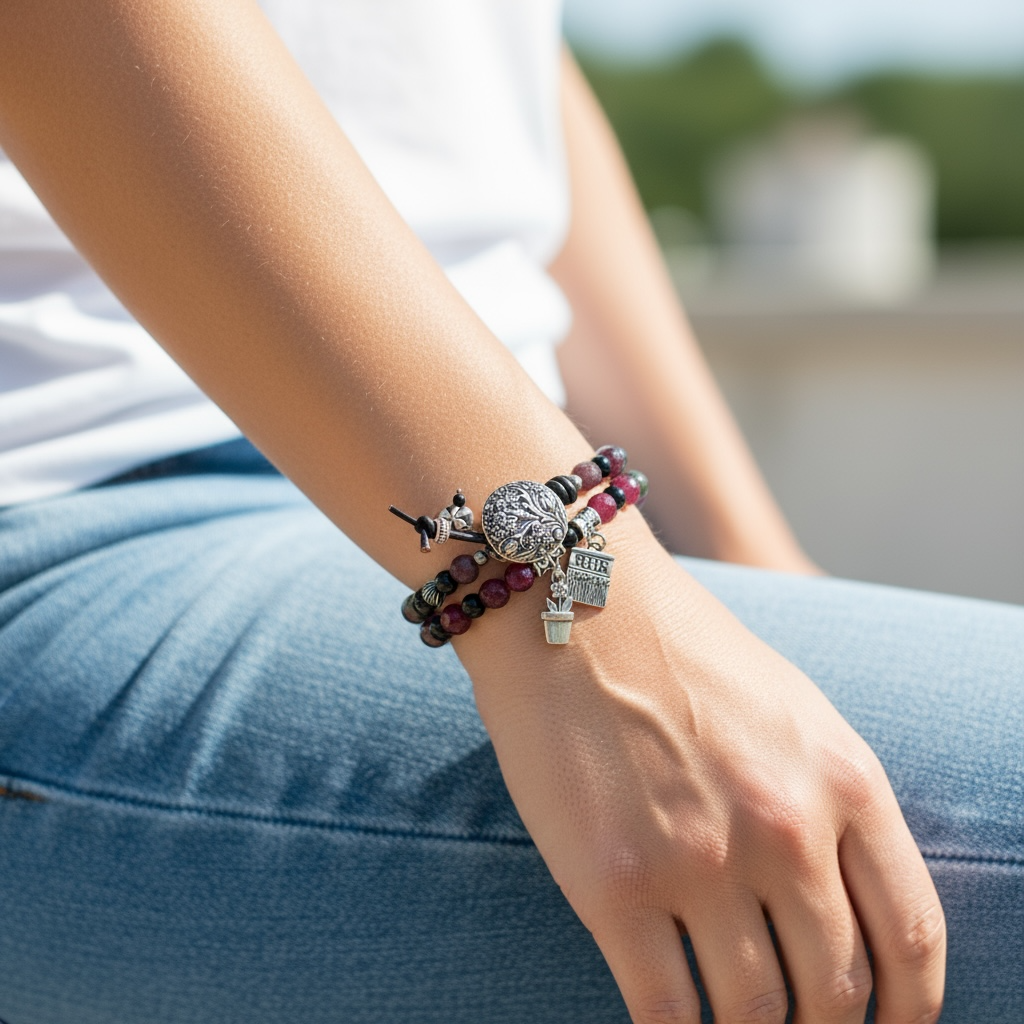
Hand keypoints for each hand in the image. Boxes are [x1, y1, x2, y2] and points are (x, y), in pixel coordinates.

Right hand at [461, 526, 944, 1023]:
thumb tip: (838, 905)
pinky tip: (670, 1018)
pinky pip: (665, 1013)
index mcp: (841, 778)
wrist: (567, 603)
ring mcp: (697, 861)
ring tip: (731, 1018)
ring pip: (751, 1015)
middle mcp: (783, 828)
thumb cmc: (675, 648)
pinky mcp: (614, 886)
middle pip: (834, 991)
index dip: (909, 1007)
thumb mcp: (788, 706)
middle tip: (795, 1022)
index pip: (910, 935)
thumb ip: (827, 801)